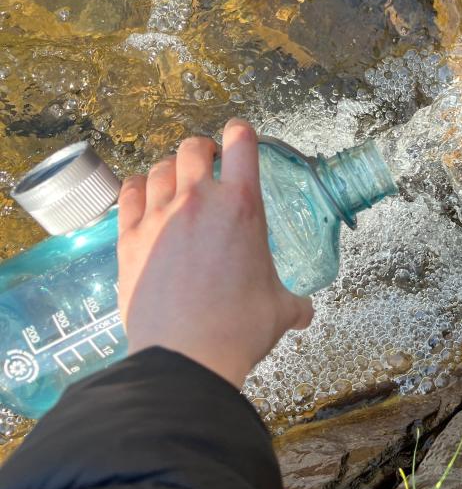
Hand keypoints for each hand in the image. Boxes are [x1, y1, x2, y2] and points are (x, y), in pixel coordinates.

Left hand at [116, 118, 313, 387]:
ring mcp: (159, 216)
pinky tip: (144, 195)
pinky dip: (138, 187)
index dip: (241, 133)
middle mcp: (199, 201)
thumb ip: (294, 303)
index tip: (241, 138)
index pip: (241, 143)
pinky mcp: (130, 238)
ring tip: (177, 182)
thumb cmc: (239, 328)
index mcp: (243, 207)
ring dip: (171, 169)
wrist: (187, 355)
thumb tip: (305, 313)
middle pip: (193, 148)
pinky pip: (129, 193)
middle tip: (209, 164)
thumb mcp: (280, 309)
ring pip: (159, 167)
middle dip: (203, 150)